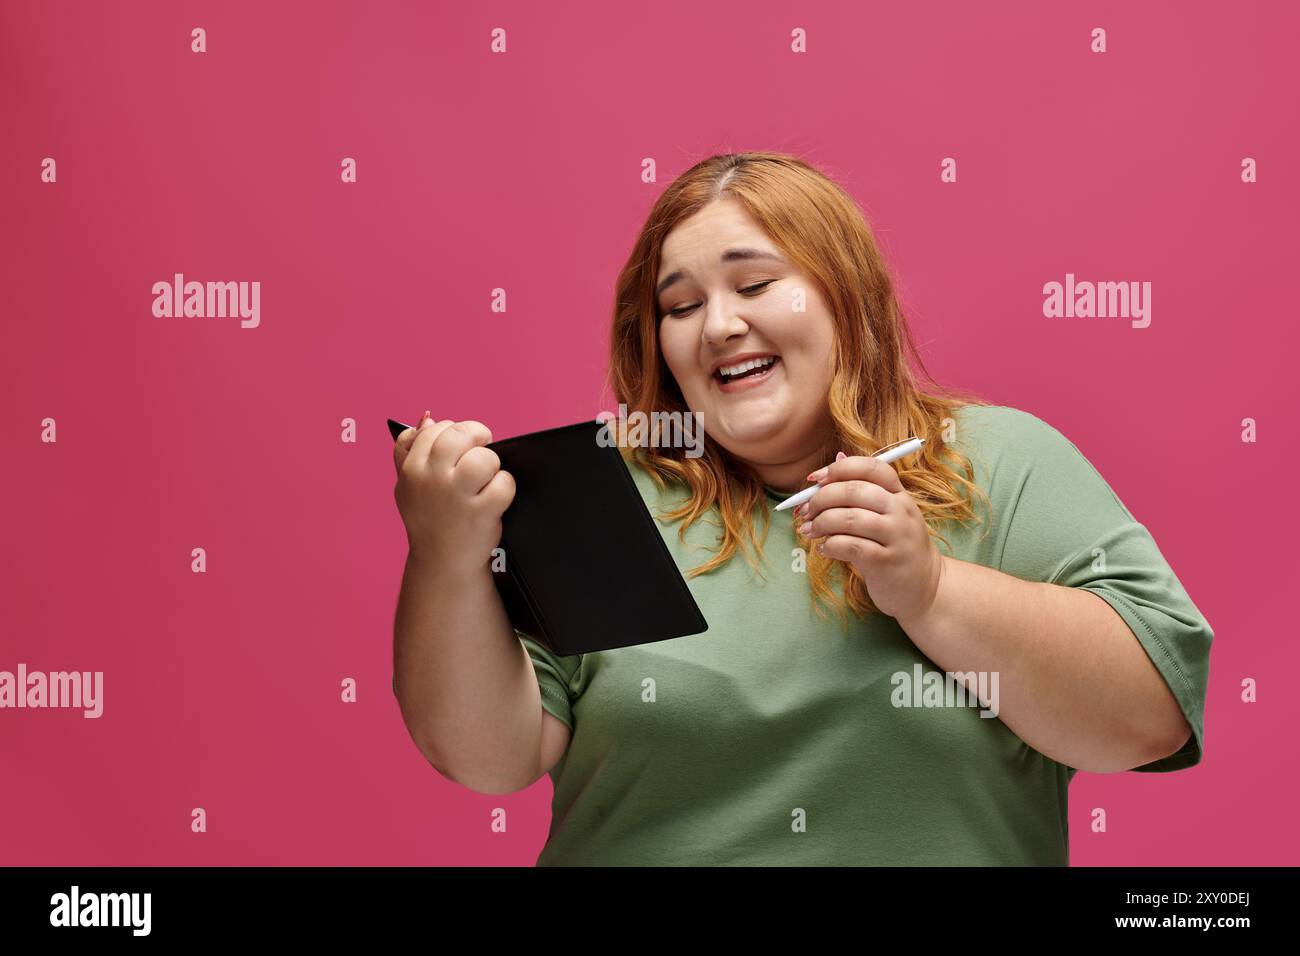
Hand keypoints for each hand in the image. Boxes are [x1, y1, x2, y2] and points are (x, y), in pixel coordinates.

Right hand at [393, 411, 515, 573]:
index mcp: (411, 469)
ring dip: (492, 465)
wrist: (441, 563)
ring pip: (485, 457)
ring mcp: (456, 497)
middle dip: (477, 437)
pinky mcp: (480, 514)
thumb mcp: (408, 486)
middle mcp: (431, 480)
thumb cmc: (430, 520)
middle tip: (482, 450)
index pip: (434, 429)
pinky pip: (504, 482)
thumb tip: (427, 418)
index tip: (460, 446)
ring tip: (485, 480)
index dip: (452, 432)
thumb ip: (409, 451)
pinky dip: (505, 488)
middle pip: (460, 434)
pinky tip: (494, 499)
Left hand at [795, 451, 944, 621]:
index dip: (841, 469)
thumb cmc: (895, 545)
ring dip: (822, 522)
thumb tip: (838, 457)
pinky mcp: (887, 562)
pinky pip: (851, 546)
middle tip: (806, 510)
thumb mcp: (887, 514)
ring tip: (810, 530)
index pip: (873, 468)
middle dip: (822, 498)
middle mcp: (901, 511)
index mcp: (900, 494)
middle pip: (856, 491)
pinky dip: (830, 546)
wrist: (924, 586)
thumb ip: (863, 489)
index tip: (816, 479)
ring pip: (851, 518)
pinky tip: (824, 549)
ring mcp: (897, 537)